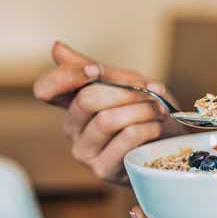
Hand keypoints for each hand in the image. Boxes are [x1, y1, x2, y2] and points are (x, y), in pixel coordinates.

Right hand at [33, 41, 185, 183]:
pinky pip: (126, 137)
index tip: (95, 70)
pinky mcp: (103, 169)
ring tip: (158, 110)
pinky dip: (148, 127)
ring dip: (142, 109)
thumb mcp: (127, 84)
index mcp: (72, 104)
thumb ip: (99, 70)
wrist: (171, 145)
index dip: (67, 76)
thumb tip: (56, 47)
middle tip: (151, 92)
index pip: (45, 89)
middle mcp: (72, 129)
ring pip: (107, 119)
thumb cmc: (147, 113)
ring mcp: (85, 152)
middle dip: (126, 91)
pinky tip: (157, 127)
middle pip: (86, 99)